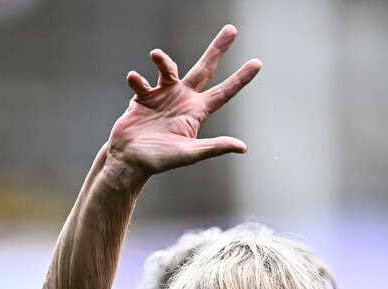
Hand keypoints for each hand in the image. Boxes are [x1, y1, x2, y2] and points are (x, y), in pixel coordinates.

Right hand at [103, 25, 261, 185]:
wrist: (129, 160)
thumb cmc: (160, 160)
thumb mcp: (189, 154)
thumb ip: (213, 147)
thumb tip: (242, 147)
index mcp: (197, 111)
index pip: (224, 92)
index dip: (240, 78)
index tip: (258, 63)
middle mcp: (183, 99)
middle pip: (204, 69)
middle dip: (217, 49)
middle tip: (231, 29)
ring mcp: (163, 95)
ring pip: (169, 69)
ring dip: (163, 60)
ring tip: (155, 55)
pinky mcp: (142, 96)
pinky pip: (141, 82)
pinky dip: (137, 80)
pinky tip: (134, 78)